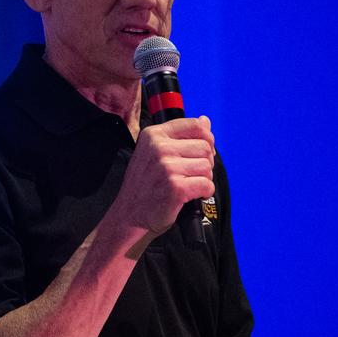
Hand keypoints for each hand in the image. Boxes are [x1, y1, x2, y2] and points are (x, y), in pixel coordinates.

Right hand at [107, 116, 214, 236]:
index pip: (196, 125)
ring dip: (204, 179)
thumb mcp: (154, 153)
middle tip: (188, 175)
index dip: (206, 139)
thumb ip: (179, 136)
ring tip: (187, 185)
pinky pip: (207, 185)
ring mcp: (167, 167)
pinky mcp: (176, 187)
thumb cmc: (144, 185)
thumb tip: (205, 121)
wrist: (129, 215)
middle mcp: (158, 147)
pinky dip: (204, 193)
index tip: (198, 153)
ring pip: (207, 167)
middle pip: (205, 147)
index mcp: (153, 135)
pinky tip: (191, 196)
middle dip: (204, 163)